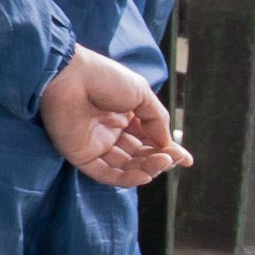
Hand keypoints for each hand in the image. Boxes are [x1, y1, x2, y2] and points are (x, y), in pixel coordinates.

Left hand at [41, 47, 189, 186]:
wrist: (68, 75)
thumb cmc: (104, 78)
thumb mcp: (142, 95)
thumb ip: (157, 121)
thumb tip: (169, 147)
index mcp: (124, 116)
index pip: (149, 140)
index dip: (167, 150)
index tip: (186, 159)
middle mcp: (110, 132)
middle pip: (140, 156)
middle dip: (159, 159)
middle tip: (170, 157)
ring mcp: (95, 145)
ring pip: (127, 168)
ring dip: (147, 169)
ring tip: (161, 161)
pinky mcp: (80, 156)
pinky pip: (106, 175)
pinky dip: (127, 179)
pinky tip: (144, 176)